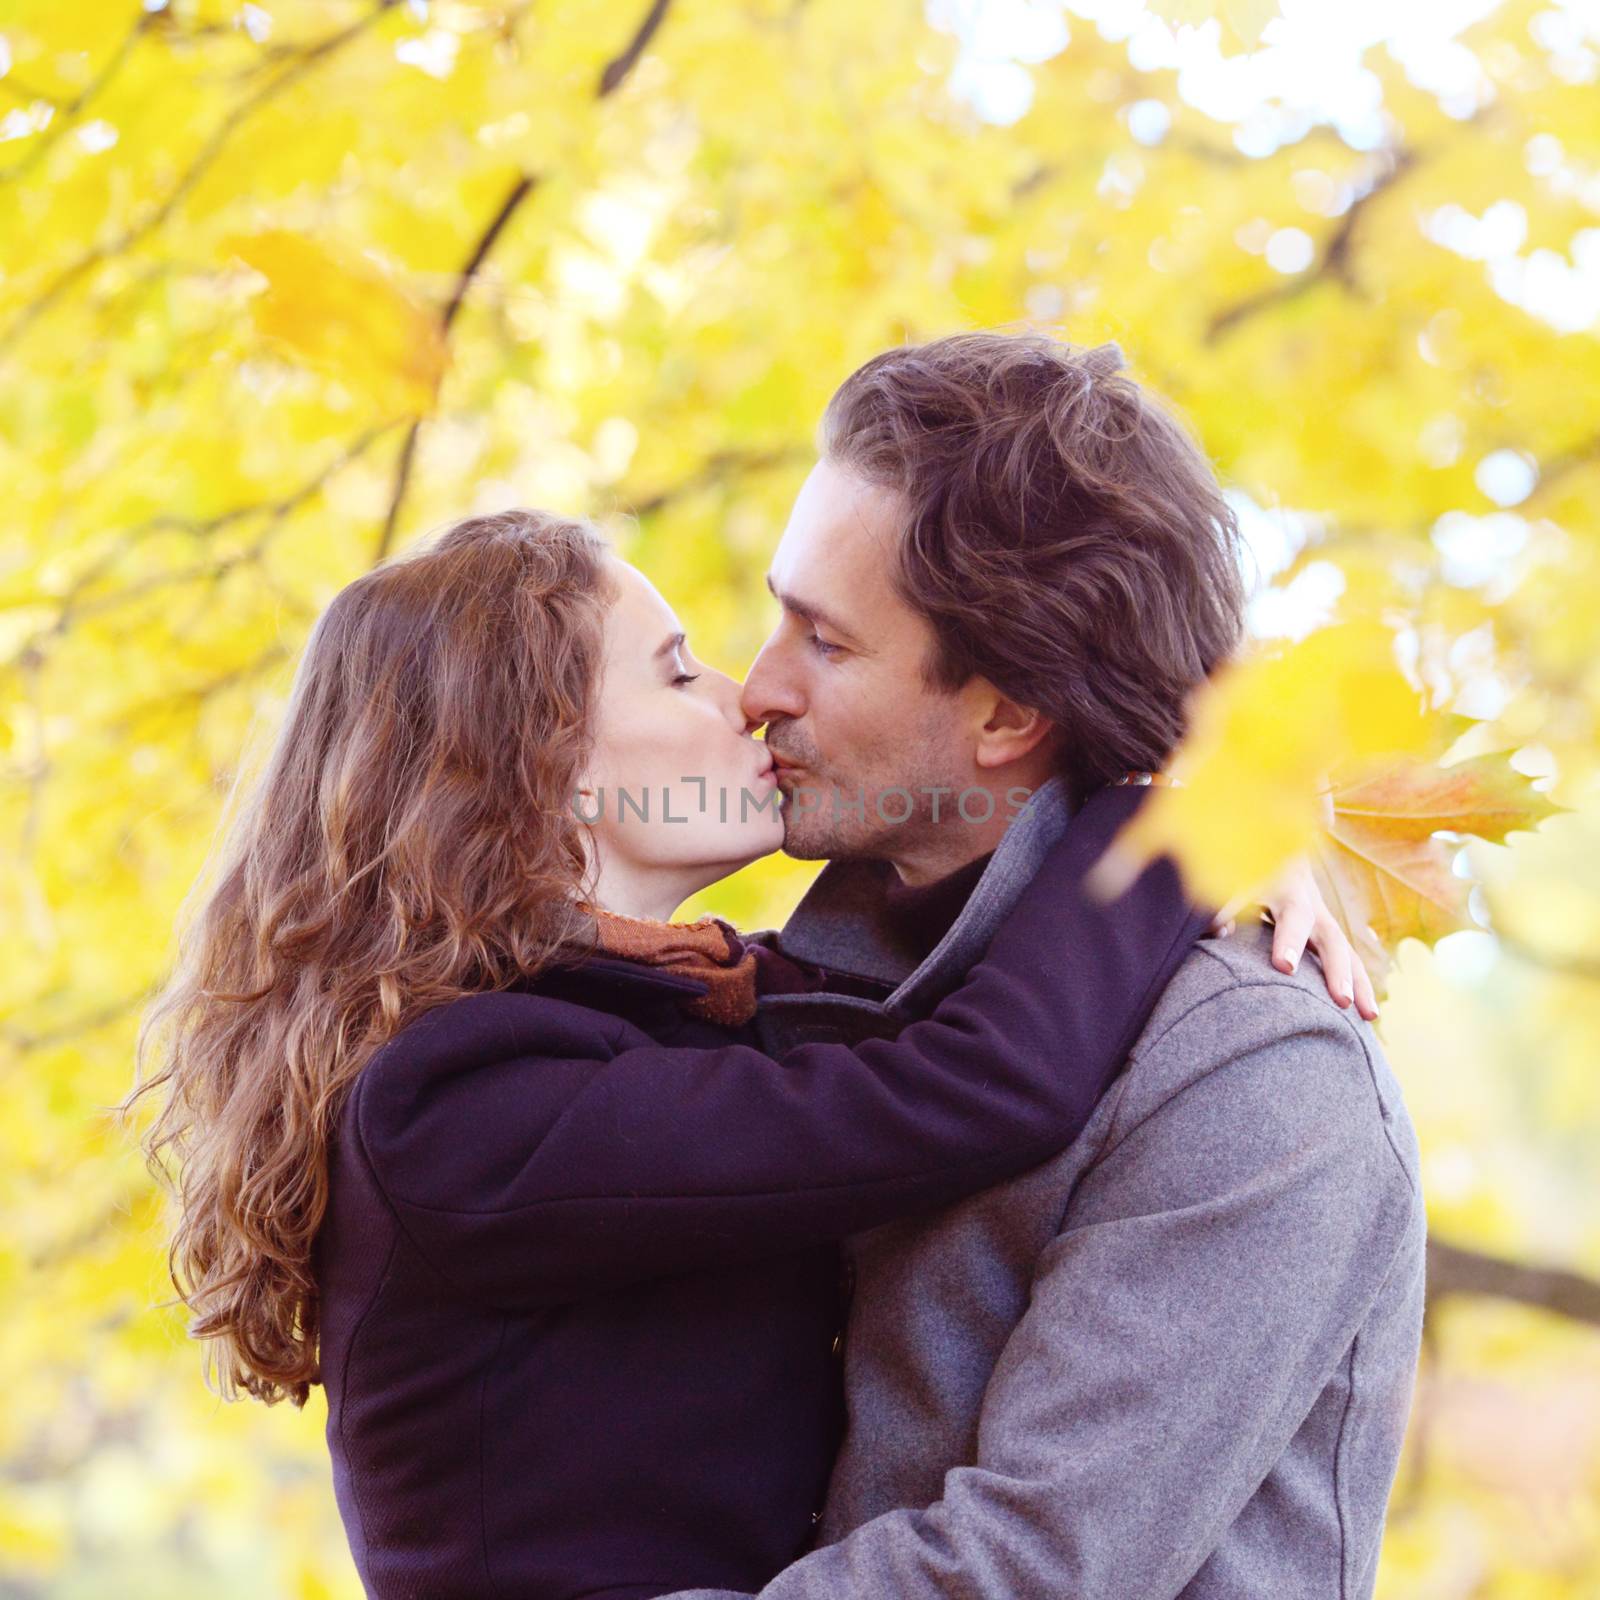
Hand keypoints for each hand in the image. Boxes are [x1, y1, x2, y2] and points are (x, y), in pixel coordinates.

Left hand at [1209, 858, 1378, 1020]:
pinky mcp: (1322, 929)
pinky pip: (1345, 958)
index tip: (1285, 967)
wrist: (1266, 843)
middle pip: (1328, 934)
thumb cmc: (1238, 863)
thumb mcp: (1227, 875)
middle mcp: (1308, 900)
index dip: (1289, 940)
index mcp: (1283, 884)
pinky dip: (1357, 983)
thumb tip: (1218, 930)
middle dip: (1335, 968)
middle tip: (1340, 1000)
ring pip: (1344, 949)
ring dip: (1357, 982)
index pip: (1291, 914)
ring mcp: (1319, 915)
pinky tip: (1366, 1014)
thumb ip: (1219, 901)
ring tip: (1368, 1015)